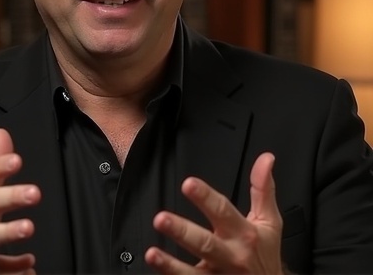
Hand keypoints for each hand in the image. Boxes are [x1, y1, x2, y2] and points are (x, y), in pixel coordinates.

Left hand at [145, 152, 282, 273]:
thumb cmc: (265, 255)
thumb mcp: (269, 222)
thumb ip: (263, 189)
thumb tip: (266, 158)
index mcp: (243, 234)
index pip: (223, 211)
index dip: (205, 197)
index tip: (188, 183)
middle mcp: (231, 256)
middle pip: (205, 243)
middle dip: (182, 232)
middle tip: (160, 219)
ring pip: (193, 273)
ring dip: (171, 264)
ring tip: (152, 253)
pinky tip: (156, 269)